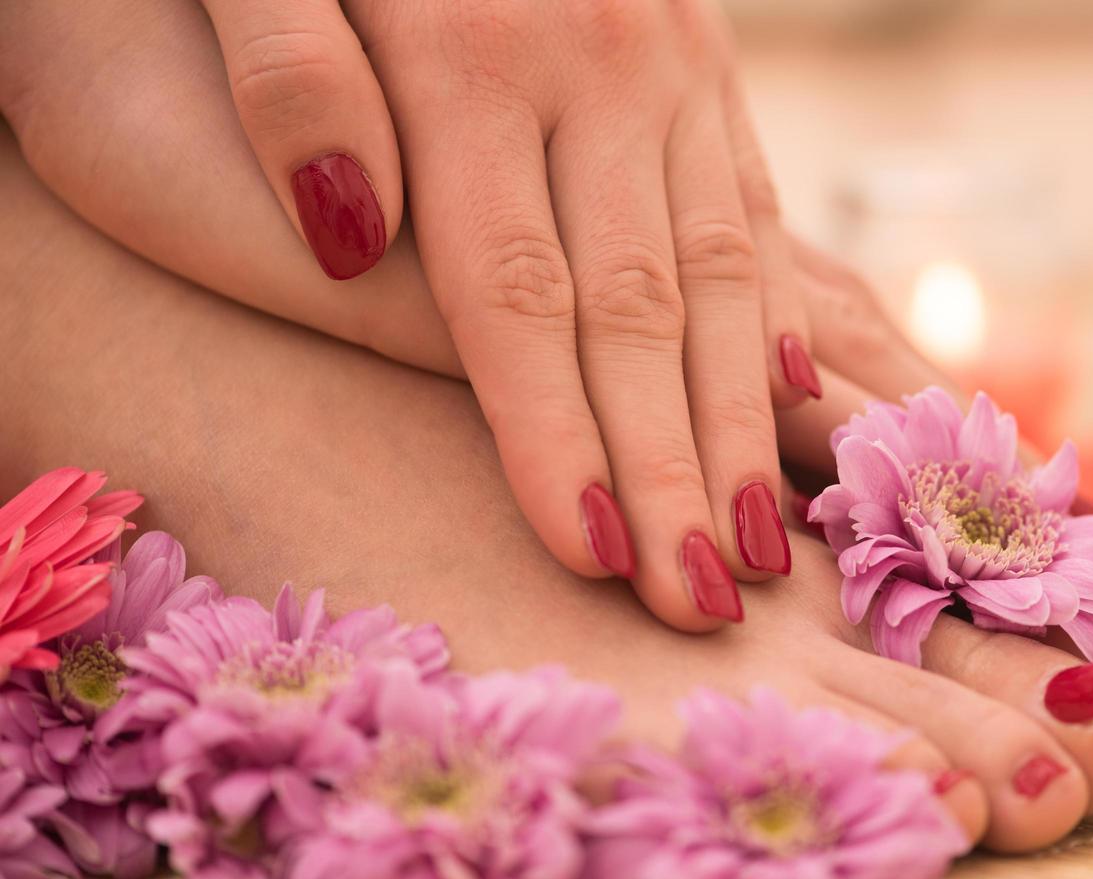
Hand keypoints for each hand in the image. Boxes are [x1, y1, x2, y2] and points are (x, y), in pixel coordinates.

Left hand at [5, 0, 841, 630]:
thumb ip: (287, 78)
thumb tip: (347, 236)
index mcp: (474, 53)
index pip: (515, 293)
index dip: (552, 436)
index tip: (589, 559)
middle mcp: (600, 63)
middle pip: (636, 312)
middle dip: (669, 470)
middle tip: (699, 603)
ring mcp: (672, 59)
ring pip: (719, 275)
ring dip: (744, 424)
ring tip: (764, 548)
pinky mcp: (706, 56)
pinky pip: (753, 204)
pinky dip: (775, 317)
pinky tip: (798, 405)